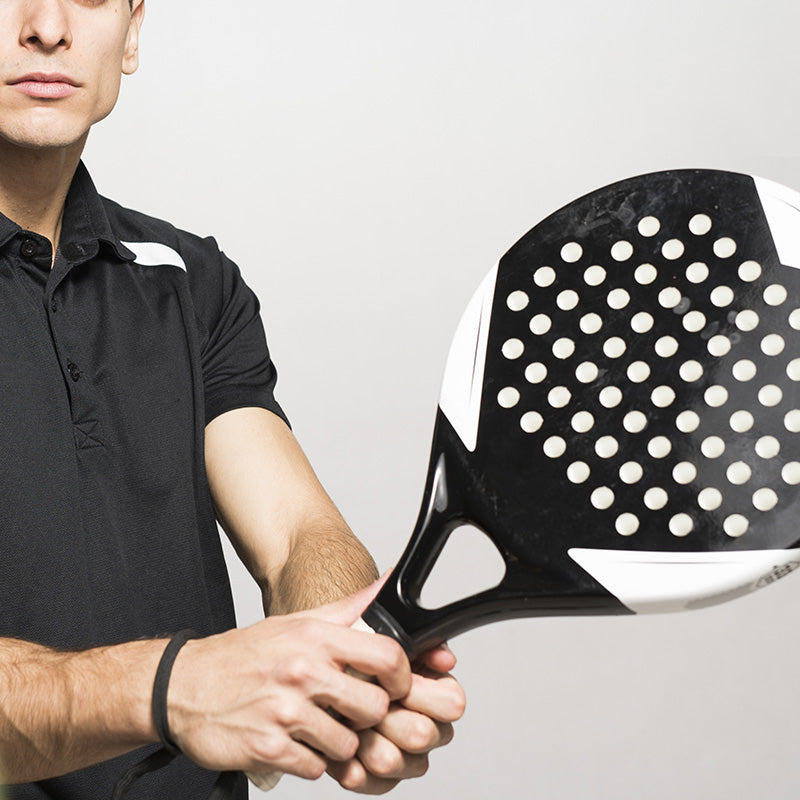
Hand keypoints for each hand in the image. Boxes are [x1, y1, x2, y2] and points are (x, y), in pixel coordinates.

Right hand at [167, 581, 409, 779]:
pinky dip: (310, 761)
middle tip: (352, 713)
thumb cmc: (246, 654)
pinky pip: (316, 768)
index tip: (395, 686)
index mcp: (315, 637)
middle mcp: (302, 670)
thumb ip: (350, 607)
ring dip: (338, 743)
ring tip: (318, 728)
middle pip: (374, 707)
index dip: (402, 677)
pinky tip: (295, 742)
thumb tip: (390, 585)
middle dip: (369, 716)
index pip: (387, 655)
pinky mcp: (269, 748)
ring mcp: (285, 711)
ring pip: (348, 744)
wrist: (183, 685)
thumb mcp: (298, 621)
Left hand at [327, 644, 465, 793]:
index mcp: (435, 691)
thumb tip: (444, 657)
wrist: (313, 685)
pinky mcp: (380, 779)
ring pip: (391, 760)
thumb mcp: (373, 634)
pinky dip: (350, 764)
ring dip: (363, 738)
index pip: (452, 703)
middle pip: (421, 734)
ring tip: (344, 719)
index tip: (396, 684)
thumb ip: (411, 638)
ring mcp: (404, 756)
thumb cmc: (349, 659)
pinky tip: (341, 743)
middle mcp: (426, 725)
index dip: (422, 694)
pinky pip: (372, 782)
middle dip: (387, 716)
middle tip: (365, 700)